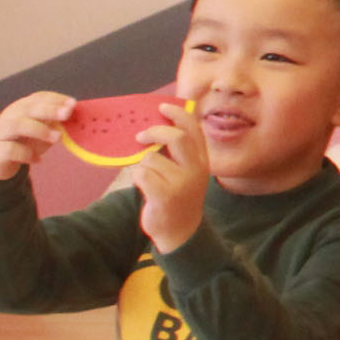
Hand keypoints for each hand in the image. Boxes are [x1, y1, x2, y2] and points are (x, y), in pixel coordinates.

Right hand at [0, 91, 71, 179]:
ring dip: (40, 130)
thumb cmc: (21, 142)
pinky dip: (26, 154)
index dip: (56, 99)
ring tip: (57, 138)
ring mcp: (0, 133)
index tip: (73, 103)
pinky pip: (10, 150)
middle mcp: (10, 116)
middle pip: (29, 108)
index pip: (39, 97)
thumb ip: (55, 123)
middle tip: (67, 114)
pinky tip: (39, 160)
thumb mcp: (39, 131)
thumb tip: (79, 118)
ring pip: (17, 125)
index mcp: (22, 108)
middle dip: (50, 109)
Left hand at [131, 102, 212, 253]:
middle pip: (176, 137)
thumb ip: (179, 152)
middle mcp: (196, 170)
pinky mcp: (165, 196)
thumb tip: (159, 125)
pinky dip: (137, 178)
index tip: (162, 106)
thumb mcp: (187, 172)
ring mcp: (182, 183)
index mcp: (202, 160)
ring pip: (151, 158)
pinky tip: (144, 187)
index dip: (178, 114)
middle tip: (140, 137)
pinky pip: (141, 174)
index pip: (193, 129)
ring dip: (142, 165)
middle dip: (154, 132)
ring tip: (148, 178)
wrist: (180, 232)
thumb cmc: (178, 197)